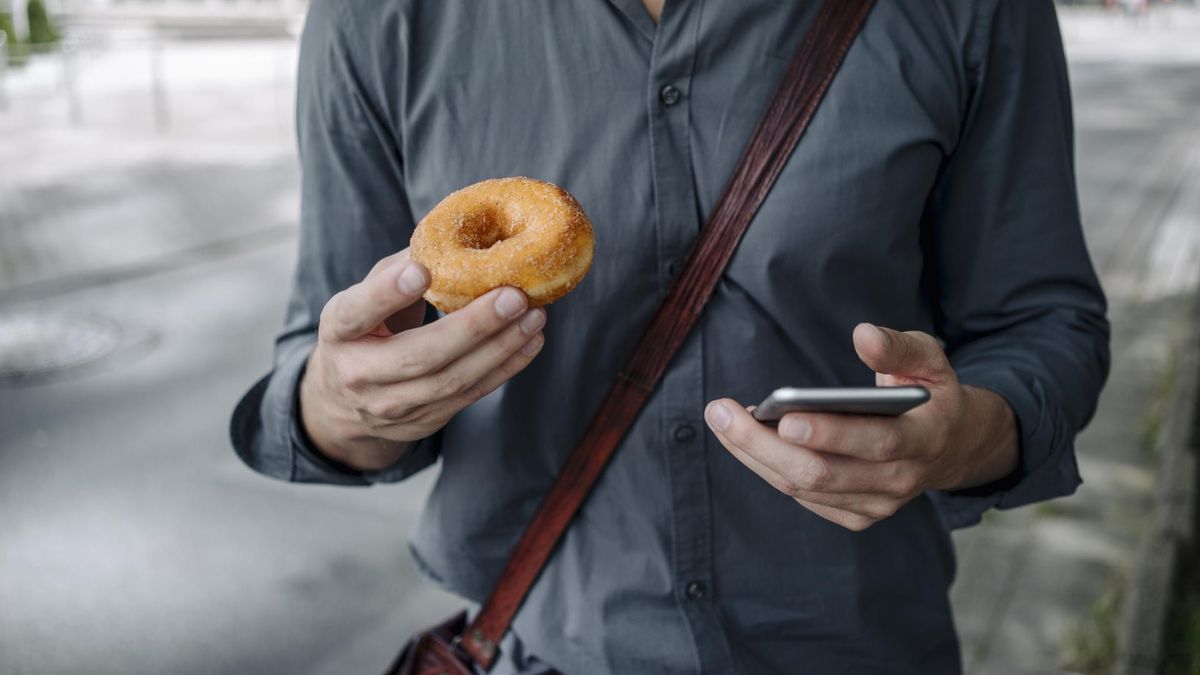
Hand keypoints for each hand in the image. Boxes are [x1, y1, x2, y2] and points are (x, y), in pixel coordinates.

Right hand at [299, 249, 546, 470]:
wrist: (345, 408)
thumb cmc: (362, 335)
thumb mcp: (361, 299)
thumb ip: (397, 271)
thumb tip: (450, 235)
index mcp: (338, 332)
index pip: (357, 313)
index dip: (387, 293)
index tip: (422, 271)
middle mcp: (360, 374)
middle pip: (419, 355)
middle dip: (472, 327)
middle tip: (512, 296)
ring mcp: (392, 405)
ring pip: (452, 380)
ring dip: (500, 347)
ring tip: (533, 315)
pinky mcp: (424, 421)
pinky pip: (470, 395)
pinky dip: (505, 367)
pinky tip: (530, 340)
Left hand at [704, 323, 1017, 530]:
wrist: (951, 446)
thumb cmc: (929, 392)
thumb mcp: (929, 359)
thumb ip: (897, 346)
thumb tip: (863, 334)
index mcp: (925, 439)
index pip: (876, 442)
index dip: (830, 433)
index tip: (784, 417)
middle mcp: (901, 480)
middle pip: (823, 473)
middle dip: (764, 445)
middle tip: (721, 413)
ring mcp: (877, 504)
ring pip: (805, 488)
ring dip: (755, 456)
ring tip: (722, 420)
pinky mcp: (856, 515)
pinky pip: (803, 497)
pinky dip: (768, 468)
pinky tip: (743, 439)